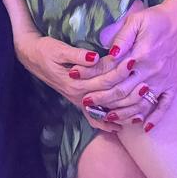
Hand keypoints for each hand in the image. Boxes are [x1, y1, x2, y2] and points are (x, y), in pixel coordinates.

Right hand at [14, 33, 132, 133]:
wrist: (31, 57)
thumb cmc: (45, 50)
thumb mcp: (58, 49)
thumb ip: (77, 55)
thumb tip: (95, 57)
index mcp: (75, 81)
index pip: (103, 78)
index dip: (118, 71)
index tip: (133, 62)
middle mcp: (78, 95)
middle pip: (107, 94)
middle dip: (126, 90)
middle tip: (145, 84)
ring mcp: (78, 100)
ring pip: (102, 110)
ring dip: (121, 111)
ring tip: (140, 111)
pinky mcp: (77, 101)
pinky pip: (92, 118)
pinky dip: (105, 124)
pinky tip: (118, 128)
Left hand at [79, 1, 176, 131]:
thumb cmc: (155, 19)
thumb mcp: (136, 20)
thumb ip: (122, 37)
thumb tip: (110, 53)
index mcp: (141, 55)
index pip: (112, 72)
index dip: (93, 77)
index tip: (78, 80)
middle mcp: (151, 71)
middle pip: (122, 92)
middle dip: (102, 99)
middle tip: (86, 102)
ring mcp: (163, 80)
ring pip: (140, 103)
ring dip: (122, 113)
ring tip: (107, 117)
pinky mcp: (173, 84)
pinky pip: (164, 106)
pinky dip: (154, 118)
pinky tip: (144, 128)